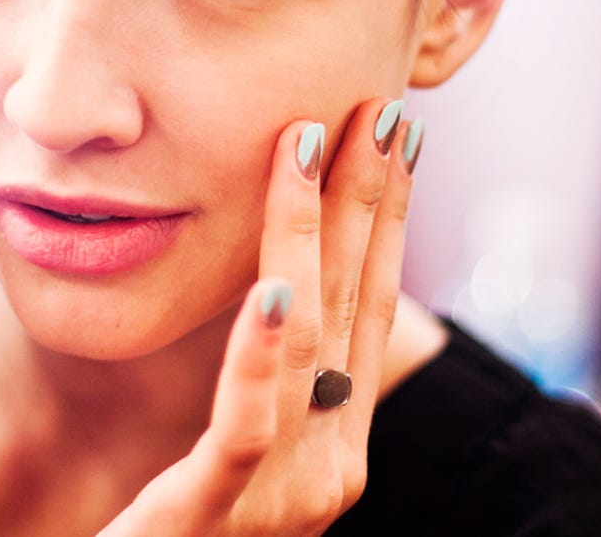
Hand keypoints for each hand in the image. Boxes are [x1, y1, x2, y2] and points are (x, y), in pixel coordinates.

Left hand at [104, 97, 419, 535]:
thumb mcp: (225, 456)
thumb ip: (258, 384)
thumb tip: (283, 288)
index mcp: (323, 443)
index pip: (362, 305)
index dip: (381, 215)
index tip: (387, 126)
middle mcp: (323, 470)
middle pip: (354, 310)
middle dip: (371, 203)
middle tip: (382, 105)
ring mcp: (279, 503)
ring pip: (309, 347)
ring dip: (315, 239)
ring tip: (312, 147)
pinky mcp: (213, 523)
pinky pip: (247, 430)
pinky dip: (266, 355)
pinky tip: (276, 286)